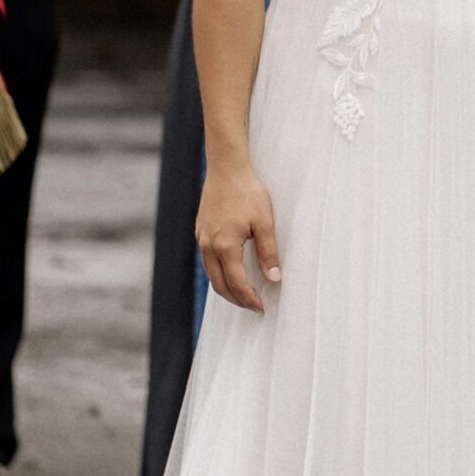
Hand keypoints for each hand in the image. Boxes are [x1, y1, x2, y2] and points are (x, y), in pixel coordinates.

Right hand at [197, 163, 282, 311]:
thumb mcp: (264, 223)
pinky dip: (218, 273)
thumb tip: (274, 279)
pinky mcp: (200, 231)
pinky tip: (231, 271)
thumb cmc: (247, 192)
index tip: (262, 307)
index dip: (249, 299)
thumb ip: (268, 253)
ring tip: (243, 293)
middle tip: (253, 306)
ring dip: (226, 288)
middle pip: (219, 285)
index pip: (237, 284)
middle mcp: (209, 246)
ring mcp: (202, 239)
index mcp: (225, 246)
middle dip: (236, 299)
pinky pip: (207, 261)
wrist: (226, 168)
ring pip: (211, 274)